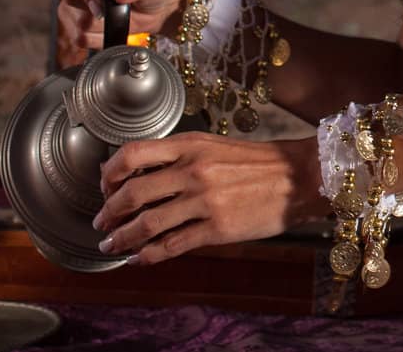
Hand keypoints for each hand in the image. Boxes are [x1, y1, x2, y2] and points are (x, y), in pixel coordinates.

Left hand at [91, 133, 329, 264]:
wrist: (301, 177)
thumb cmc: (260, 162)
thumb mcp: (215, 146)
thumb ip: (181, 157)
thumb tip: (141, 176)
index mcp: (191, 144)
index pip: (132, 153)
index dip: (108, 174)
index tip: (104, 187)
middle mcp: (194, 170)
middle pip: (132, 193)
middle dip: (108, 213)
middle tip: (101, 223)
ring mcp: (205, 201)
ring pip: (147, 223)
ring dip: (122, 238)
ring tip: (111, 245)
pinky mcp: (218, 229)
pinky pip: (172, 245)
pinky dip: (148, 255)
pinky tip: (139, 258)